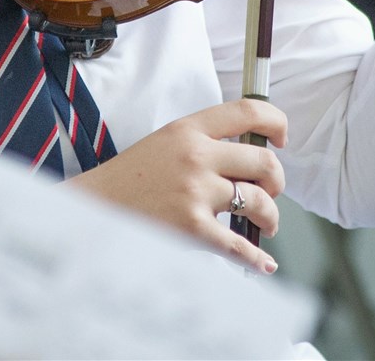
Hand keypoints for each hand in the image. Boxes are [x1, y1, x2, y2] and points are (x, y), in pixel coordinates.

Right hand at [66, 98, 286, 274]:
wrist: (93, 208)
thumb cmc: (130, 179)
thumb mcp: (165, 143)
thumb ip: (204, 142)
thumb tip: (250, 158)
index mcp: (189, 129)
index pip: (248, 111)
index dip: (276, 123)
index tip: (282, 139)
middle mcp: (196, 155)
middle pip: (264, 161)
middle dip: (277, 180)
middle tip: (271, 192)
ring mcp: (195, 192)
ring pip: (260, 201)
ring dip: (271, 217)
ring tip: (265, 224)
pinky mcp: (191, 228)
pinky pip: (239, 245)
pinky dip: (257, 258)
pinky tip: (263, 264)